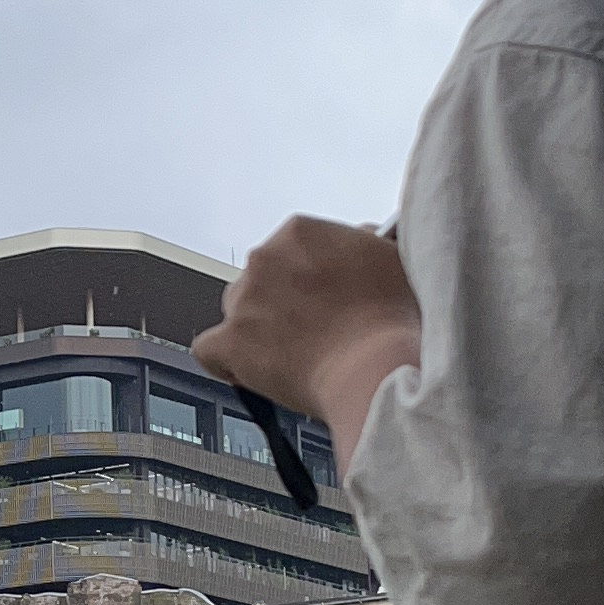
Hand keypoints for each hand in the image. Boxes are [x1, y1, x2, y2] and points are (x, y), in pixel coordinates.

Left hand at [197, 216, 422, 466]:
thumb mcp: (394, 260)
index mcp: (300, 232)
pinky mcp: (230, 343)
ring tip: (297, 356)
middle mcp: (265, 258)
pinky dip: (228, 363)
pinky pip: (210, 351)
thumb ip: (366, 243)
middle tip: (316, 330)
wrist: (377, 370)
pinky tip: (253, 372)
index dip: (310, 278)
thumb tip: (362, 238)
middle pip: (263, 279)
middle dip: (285, 302)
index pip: (292, 250)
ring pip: (238, 311)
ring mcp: (244, 300)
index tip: (326, 297)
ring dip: (259, 330)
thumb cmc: (393, 321)